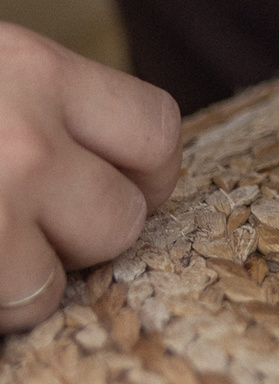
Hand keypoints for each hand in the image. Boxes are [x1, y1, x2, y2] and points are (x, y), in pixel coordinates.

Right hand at [0, 24, 181, 332]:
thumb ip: (46, 105)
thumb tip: (117, 167)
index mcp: (36, 71)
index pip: (158, 129)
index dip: (147, 173)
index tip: (114, 186)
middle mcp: (24, 136)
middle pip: (123, 218)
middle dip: (86, 236)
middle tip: (37, 228)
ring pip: (55, 283)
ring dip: (26, 283)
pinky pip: (7, 312)